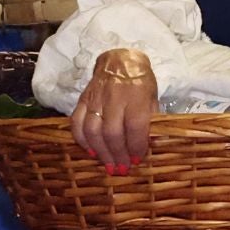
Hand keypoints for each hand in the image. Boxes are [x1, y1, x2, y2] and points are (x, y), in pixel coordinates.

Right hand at [70, 48, 159, 171]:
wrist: (119, 60)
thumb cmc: (140, 82)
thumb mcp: (153, 98)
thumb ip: (151, 121)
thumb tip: (151, 145)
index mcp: (136, 96)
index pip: (135, 126)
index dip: (136, 146)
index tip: (137, 159)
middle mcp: (114, 97)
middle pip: (112, 132)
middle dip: (117, 154)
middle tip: (121, 168)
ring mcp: (96, 98)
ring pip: (93, 130)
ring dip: (100, 151)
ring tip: (107, 164)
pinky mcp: (83, 99)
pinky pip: (77, 122)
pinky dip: (81, 139)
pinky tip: (90, 150)